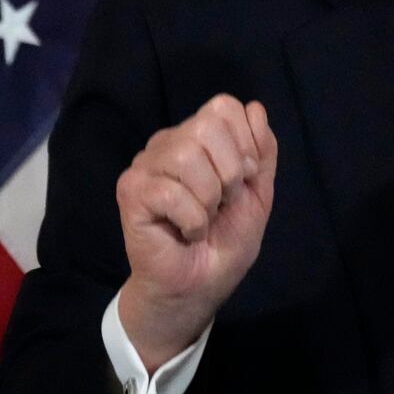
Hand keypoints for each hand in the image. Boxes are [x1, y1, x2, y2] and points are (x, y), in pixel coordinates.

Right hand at [116, 94, 276, 369]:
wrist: (200, 287)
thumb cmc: (224, 241)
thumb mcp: (259, 193)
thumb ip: (263, 151)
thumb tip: (255, 107)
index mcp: (198, 137)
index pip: (223, 106)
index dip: (245, 143)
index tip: (244, 180)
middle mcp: (168, 143)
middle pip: (207, 126)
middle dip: (229, 172)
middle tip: (221, 204)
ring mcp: (145, 165)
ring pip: (186, 156)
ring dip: (208, 200)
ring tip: (203, 220)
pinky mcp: (130, 191)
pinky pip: (169, 191)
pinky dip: (191, 220)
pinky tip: (185, 233)